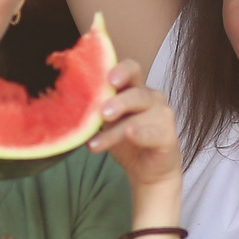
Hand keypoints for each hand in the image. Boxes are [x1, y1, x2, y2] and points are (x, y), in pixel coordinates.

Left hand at [87, 60, 180, 187]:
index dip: (121, 70)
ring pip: (139, 117)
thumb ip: (97, 110)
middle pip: (137, 93)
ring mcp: (162, 116)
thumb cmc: (127, 140)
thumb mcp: (108, 122)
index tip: (108, 79)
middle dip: (118, 102)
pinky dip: (140, 133)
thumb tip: (69, 104)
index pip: (131, 70)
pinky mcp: (168, 136)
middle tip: (102, 113)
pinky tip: (129, 134)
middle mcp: (152, 98)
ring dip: (116, 130)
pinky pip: (154, 133)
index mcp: (136, 88)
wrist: (148, 169)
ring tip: (96, 143)